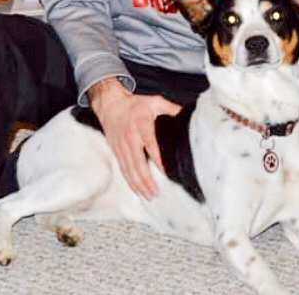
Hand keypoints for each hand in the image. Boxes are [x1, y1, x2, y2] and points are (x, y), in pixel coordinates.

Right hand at [88, 78, 181, 198]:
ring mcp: (121, 146)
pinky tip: (137, 189)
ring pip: (129, 170)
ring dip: (138, 185)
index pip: (151, 147)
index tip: (167, 173)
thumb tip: (187, 116)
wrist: (110, 104)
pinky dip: (130, 181)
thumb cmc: (135, 104)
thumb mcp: (155, 102)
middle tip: (156, 193)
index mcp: (142, 126)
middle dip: (146, 181)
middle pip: (137, 164)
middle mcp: (130, 139)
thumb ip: (172, 110)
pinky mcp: (116, 151)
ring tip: (148, 195)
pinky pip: (123, 169)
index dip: (158, 161)